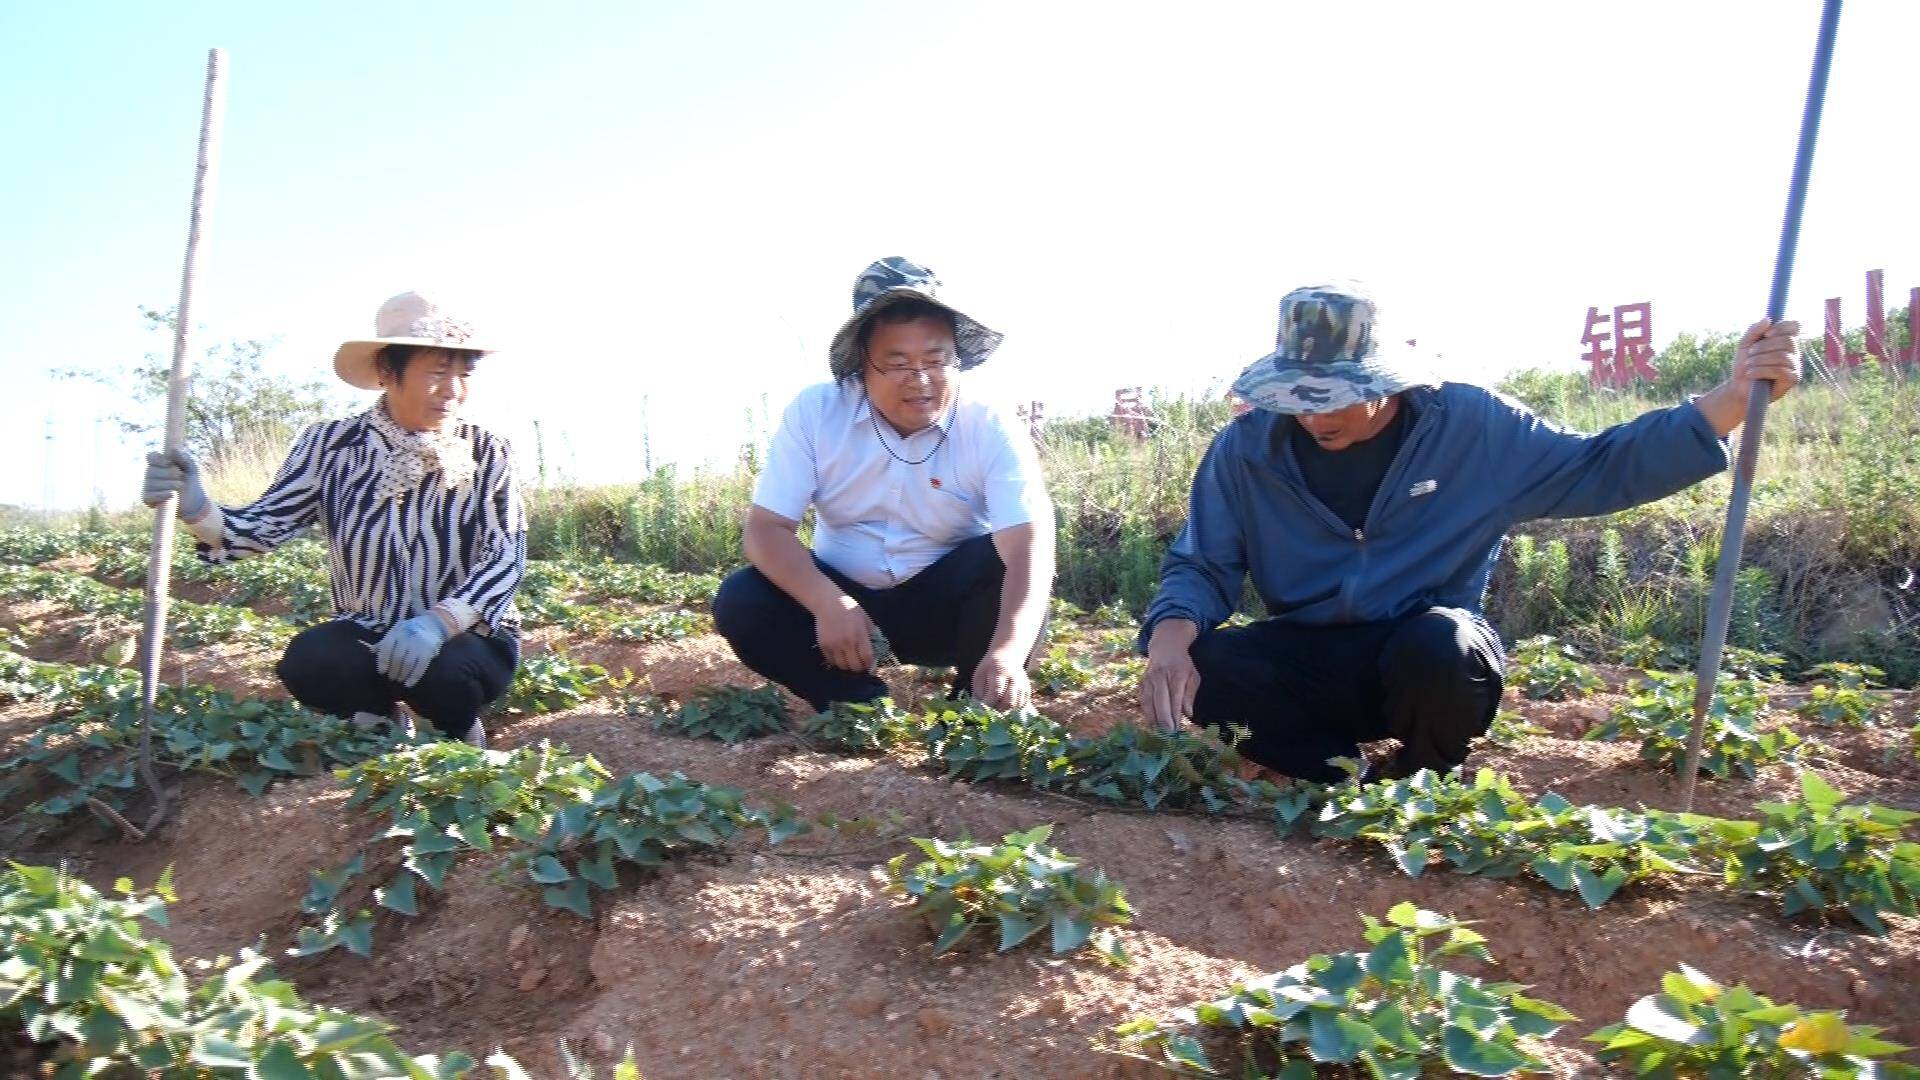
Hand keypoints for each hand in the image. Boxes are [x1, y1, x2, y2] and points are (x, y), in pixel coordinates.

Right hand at [142, 449, 210, 521]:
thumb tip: (173, 449)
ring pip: (150, 483)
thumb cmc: (191, 481)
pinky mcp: (147, 499)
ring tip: (180, 485)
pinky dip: (161, 495)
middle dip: (168, 473)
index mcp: (159, 463)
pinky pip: (148, 496)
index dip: (158, 459)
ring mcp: (147, 486)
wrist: (194, 501)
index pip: (150, 457)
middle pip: (150, 470)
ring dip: (168, 484)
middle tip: (181, 476)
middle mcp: (150, 473)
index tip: (169, 462)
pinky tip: (172, 494)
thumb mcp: (191, 468)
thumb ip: (183, 458)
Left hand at [375, 613, 451, 687]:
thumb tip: (372, 651)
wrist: (432, 624)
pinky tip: (409, 684)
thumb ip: (384, 641)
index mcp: (397, 632)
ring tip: (399, 680)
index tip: (382, 672)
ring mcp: (419, 644)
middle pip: (397, 658)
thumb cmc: (409, 630)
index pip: (386, 647)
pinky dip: (414, 677)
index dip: (383, 661)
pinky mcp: (429, 651)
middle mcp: (407, 637)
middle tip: (391, 678)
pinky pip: (421, 667)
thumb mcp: (396, 631)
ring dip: (402, 675)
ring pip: (408, 663)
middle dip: (393, 671)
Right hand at [810, 593, 875, 672]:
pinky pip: (831, 661)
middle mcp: (846, 642)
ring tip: (849, 661)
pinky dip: (836, 662)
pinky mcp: (824, 645)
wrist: (828, 603)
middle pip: (854, 666)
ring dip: (847, 666)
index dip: (869, 664)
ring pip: (842, 666)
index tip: (869, 664)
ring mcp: (834, 645)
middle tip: (859, 665)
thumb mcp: (865, 618)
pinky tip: (840, 656)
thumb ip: (872, 633)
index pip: (866, 657)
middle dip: (859, 668)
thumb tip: (877, 648)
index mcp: (859, 635)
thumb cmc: (850, 609)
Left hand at [971, 647, 1033, 711]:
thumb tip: (980, 709)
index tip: (984, 706)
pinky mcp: (1027, 687)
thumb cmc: (989, 668)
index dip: (989, 703)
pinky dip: (1015, 707)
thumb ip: (979, 692)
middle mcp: (1014, 678)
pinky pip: (1023, 703)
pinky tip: (1008, 705)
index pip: (996, 692)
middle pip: (1009, 701)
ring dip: (1007, 709)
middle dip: (999, 709)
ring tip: (999, 706)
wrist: (1006, 655)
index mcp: (999, 672)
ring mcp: (1022, 683)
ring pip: (1017, 704)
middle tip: (992, 709)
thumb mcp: (980, 676)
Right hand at [1139, 618, 1200, 732]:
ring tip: (1159, 734)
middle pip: (1160, 701)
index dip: (1175, 715)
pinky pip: (1143, 701)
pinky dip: (1147, 714)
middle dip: (1164, 720)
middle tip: (1168, 736)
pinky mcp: (1141, 683)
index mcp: (1176, 674)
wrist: (1165, 647)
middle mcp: (1160, 676)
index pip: (1175, 698)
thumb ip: (1190, 695)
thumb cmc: (1183, 665)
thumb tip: (1188, 714)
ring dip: (1153, 719)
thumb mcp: (1193, 676)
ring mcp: (1148, 679)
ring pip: (1149, 702)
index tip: (1177, 729)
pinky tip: (1152, 725)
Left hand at [1729, 318, 1801, 402]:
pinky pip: (1781, 371)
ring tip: (1748, 365)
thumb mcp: (1745, 344)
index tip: (1766, 334)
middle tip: (1750, 353)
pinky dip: (1762, 370)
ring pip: (1783, 356)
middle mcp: (1794, 352)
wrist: (1739, 387)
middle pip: (1788, 341)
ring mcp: (1795, 366)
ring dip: (1761, 359)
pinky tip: (1751, 374)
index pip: (1794, 326)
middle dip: (1765, 346)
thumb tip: (1768, 319)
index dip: (1782, 327)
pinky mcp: (1793, 379)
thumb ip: (1754, 331)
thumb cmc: (1745, 364)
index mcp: (1784, 341)